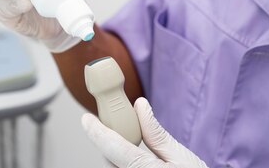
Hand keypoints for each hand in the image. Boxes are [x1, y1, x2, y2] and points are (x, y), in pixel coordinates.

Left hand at [82, 97, 208, 167]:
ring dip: (116, 155)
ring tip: (132, 145)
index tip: (87, 119)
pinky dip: (122, 164)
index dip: (97, 131)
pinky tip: (134, 159)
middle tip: (114, 125)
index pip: (114, 148)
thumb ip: (157, 134)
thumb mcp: (182, 158)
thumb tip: (140, 107)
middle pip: (110, 159)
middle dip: (110, 141)